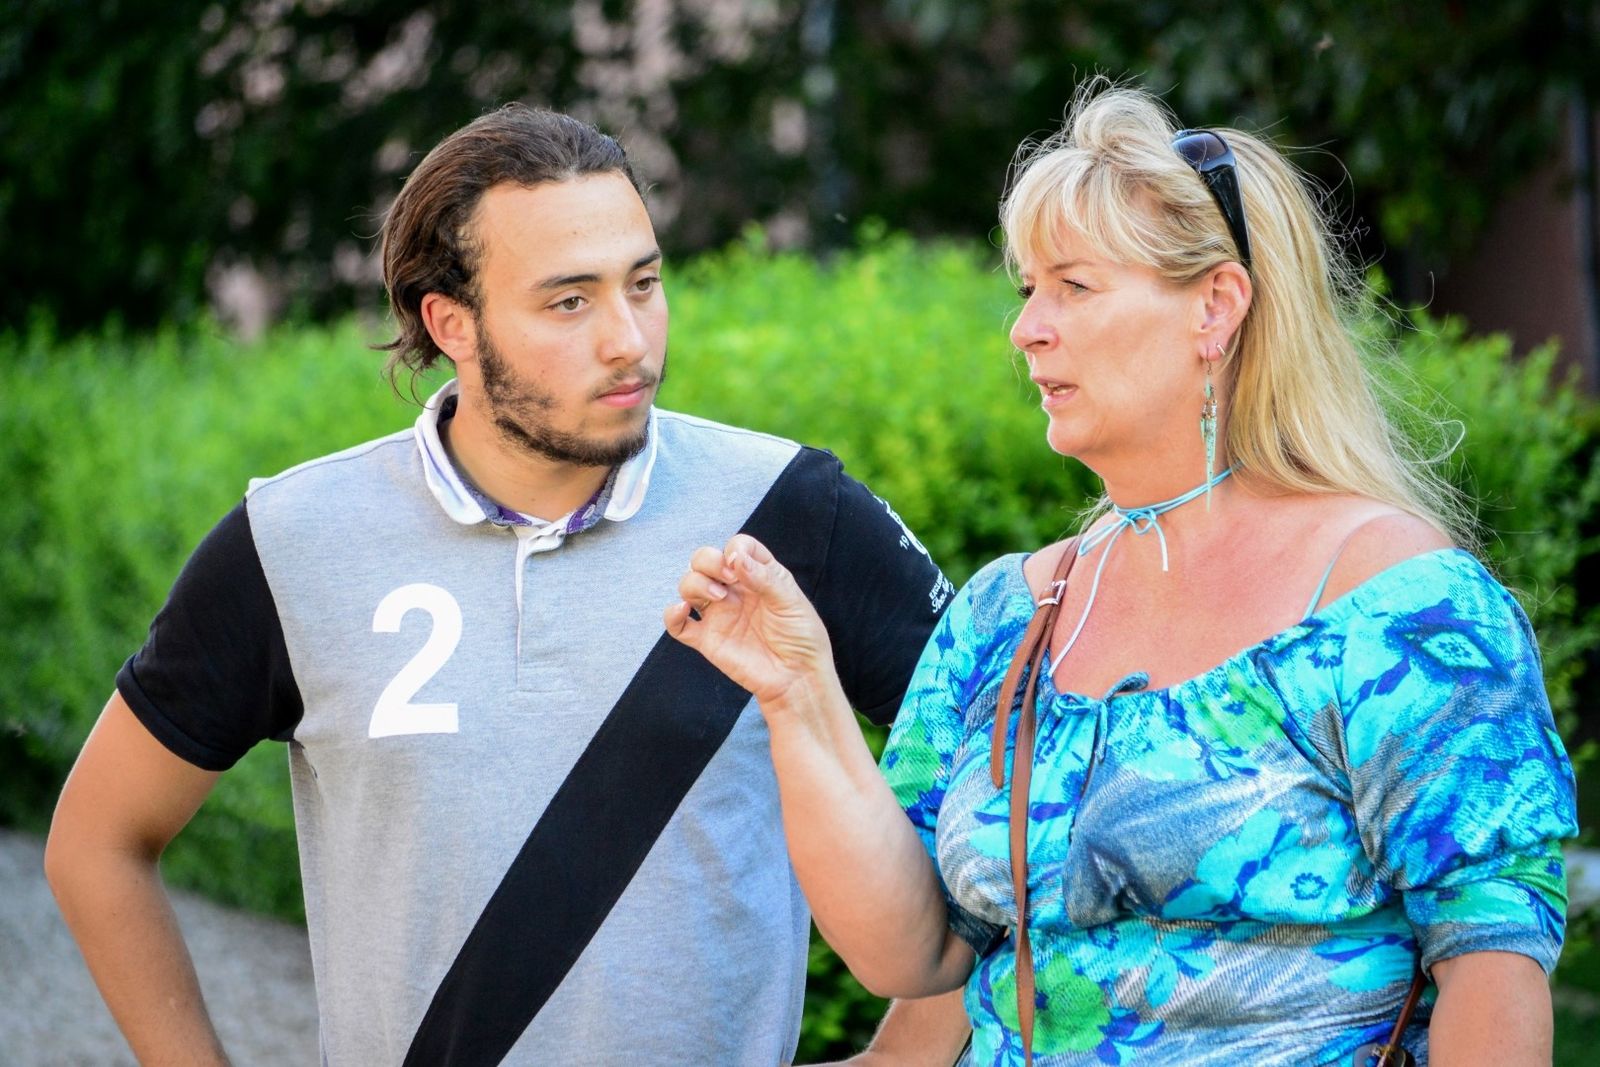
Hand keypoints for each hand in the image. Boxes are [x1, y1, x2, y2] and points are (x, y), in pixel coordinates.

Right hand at [664, 534, 833, 708]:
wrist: (797, 679)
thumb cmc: (801, 638)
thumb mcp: (791, 602)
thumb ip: (764, 578)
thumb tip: (736, 556)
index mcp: (758, 575)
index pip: (737, 547)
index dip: (735, 549)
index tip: (741, 567)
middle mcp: (734, 590)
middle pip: (704, 560)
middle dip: (708, 561)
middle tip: (727, 578)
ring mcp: (718, 614)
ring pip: (688, 586)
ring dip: (695, 583)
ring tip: (719, 597)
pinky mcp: (707, 639)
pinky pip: (678, 625)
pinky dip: (672, 614)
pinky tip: (682, 610)